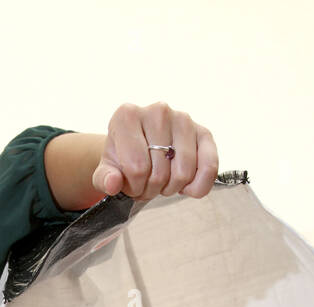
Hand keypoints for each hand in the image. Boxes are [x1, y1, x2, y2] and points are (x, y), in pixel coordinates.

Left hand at [92, 102, 218, 201]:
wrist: (143, 147)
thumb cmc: (124, 158)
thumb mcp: (107, 169)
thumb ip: (104, 178)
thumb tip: (113, 184)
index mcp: (127, 116)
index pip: (136, 168)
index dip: (134, 187)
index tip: (131, 183)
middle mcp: (157, 111)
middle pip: (160, 173)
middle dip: (152, 189)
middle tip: (147, 183)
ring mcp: (183, 119)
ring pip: (183, 173)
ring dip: (172, 188)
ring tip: (162, 181)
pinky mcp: (204, 132)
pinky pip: (209, 167)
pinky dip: (198, 186)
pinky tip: (186, 185)